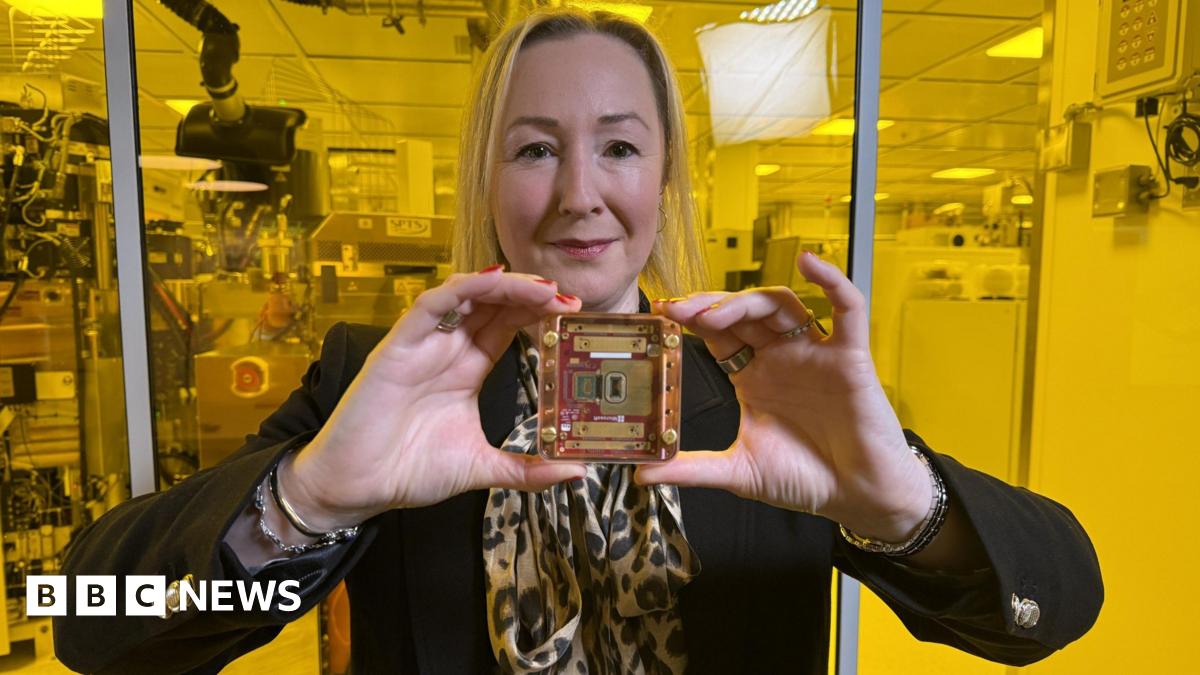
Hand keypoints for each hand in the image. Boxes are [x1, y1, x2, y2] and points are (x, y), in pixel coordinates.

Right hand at [282, 267, 586, 529]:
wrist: (357, 487)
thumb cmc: (410, 470)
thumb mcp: (482, 468)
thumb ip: (527, 470)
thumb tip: (577, 472)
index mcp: (467, 368)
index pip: (508, 325)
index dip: (539, 313)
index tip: (574, 313)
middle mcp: (447, 348)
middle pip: (494, 303)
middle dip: (532, 294)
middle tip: (568, 298)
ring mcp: (423, 344)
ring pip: (467, 294)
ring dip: (506, 286)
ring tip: (542, 289)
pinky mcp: (397, 346)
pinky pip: (431, 305)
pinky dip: (463, 289)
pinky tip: (493, 282)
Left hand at [636, 252, 931, 542]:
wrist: (858, 496)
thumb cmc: (806, 479)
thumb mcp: (738, 471)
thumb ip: (691, 469)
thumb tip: (643, 472)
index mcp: (755, 376)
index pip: (717, 334)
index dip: (691, 319)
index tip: (662, 311)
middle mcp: (782, 357)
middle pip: (742, 312)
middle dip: (709, 306)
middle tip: (679, 310)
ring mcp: (815, 352)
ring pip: (780, 304)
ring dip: (746, 301)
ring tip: (715, 313)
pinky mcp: (850, 355)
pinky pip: (848, 307)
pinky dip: (832, 280)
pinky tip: (811, 263)